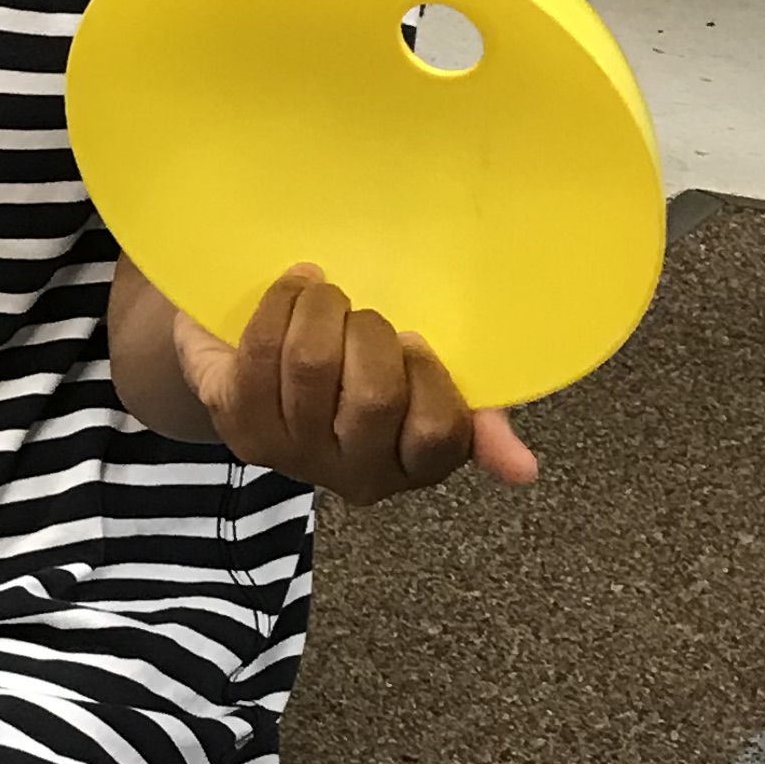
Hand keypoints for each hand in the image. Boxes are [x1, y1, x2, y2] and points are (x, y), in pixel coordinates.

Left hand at [172, 264, 536, 505]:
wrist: (259, 348)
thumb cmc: (360, 361)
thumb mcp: (428, 379)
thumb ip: (480, 412)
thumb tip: (525, 471)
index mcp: (412, 464)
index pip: (439, 435)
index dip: (427, 375)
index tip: (416, 337)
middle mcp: (352, 474)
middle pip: (373, 397)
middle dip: (371, 333)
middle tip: (363, 313)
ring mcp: (292, 454)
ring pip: (313, 366)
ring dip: (322, 309)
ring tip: (324, 295)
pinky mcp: (239, 425)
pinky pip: (263, 351)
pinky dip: (281, 303)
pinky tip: (294, 289)